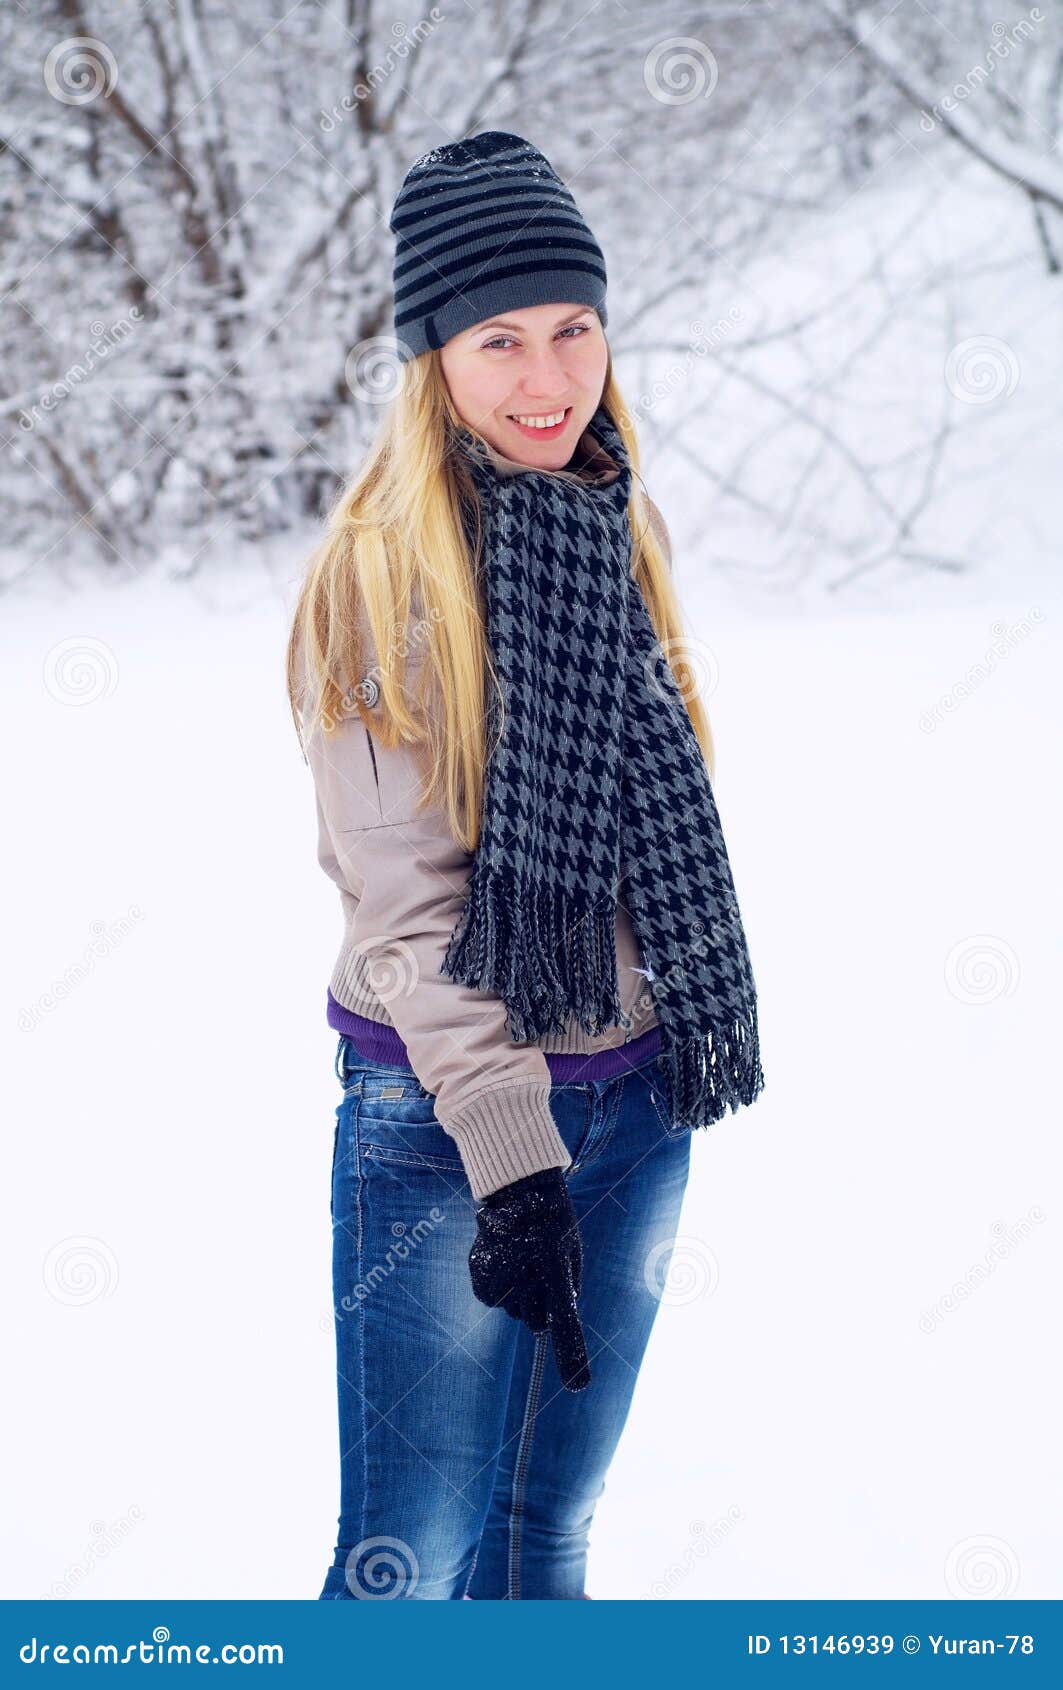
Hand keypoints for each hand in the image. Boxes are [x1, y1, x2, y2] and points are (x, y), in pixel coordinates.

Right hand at [468, 1167, 590, 1390]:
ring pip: (515, 1310)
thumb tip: (556, 1319)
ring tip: (522, 1259)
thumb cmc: (553, 1221)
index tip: (578, 1384)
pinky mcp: (480, 1279)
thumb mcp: (571, 1251)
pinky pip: (495, 1300)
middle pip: (536, 1320)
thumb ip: (567, 1288)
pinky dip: (501, 1288)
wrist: (515, 1189)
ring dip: (521, 1294)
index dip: (570, 1353)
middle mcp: (525, 1276)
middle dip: (541, 1305)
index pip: (564, 1319)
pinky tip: (505, 1262)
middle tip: (540, 1272)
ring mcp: (499, 1277)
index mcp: (554, 1267)